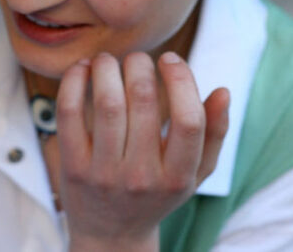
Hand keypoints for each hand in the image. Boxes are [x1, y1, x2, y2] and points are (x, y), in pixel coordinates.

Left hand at [56, 51, 229, 251]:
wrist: (110, 234)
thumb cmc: (157, 192)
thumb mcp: (195, 173)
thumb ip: (214, 133)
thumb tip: (223, 90)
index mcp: (178, 177)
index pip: (188, 121)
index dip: (181, 79)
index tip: (170, 59)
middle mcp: (141, 177)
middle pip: (143, 101)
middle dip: (140, 65)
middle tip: (138, 58)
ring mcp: (104, 173)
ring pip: (107, 102)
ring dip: (108, 67)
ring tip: (110, 60)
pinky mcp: (72, 167)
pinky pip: (69, 113)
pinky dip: (74, 81)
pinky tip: (83, 68)